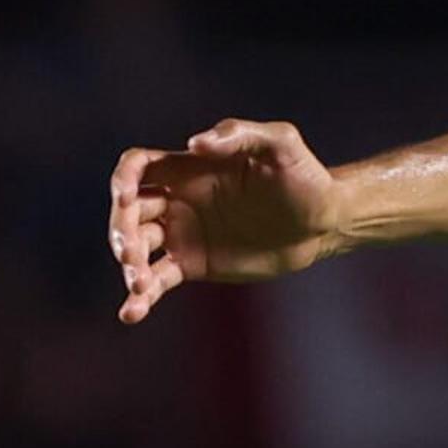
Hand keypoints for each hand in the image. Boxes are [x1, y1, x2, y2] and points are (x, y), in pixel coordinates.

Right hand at [109, 119, 348, 323]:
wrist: (325, 221)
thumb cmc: (304, 175)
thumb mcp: (280, 143)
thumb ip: (238, 135)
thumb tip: (194, 143)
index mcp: (187, 168)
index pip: (137, 167)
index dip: (123, 180)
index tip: (124, 198)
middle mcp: (177, 200)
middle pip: (129, 211)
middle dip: (123, 231)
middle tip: (133, 253)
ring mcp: (183, 233)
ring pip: (138, 247)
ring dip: (130, 265)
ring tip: (139, 284)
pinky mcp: (194, 264)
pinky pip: (158, 279)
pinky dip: (141, 297)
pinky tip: (132, 313)